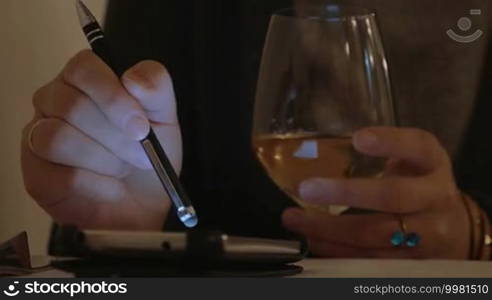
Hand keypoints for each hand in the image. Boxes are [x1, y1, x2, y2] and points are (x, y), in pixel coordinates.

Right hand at [21, 50, 181, 229]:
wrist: (145, 202)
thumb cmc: (149, 153)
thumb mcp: (164, 117)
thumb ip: (156, 87)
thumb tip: (133, 78)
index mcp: (85, 80)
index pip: (83, 68)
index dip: (112, 97)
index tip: (141, 126)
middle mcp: (54, 102)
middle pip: (72, 106)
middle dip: (117, 138)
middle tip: (142, 155)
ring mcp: (38, 137)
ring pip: (58, 138)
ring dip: (105, 160)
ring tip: (123, 169)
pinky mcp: (36, 175)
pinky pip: (62, 177)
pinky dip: (98, 185)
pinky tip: (111, 186)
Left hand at [282, 127, 469, 258]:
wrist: (454, 228)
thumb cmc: (418, 184)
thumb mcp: (411, 160)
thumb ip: (380, 151)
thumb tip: (314, 148)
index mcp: (433, 164)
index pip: (417, 147)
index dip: (390, 142)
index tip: (358, 138)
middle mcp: (435, 197)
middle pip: (392, 196)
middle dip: (346, 193)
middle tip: (307, 189)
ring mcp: (428, 234)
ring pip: (376, 234)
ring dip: (330, 228)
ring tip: (295, 219)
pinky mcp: (413, 262)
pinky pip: (370, 258)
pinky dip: (337, 250)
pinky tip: (312, 240)